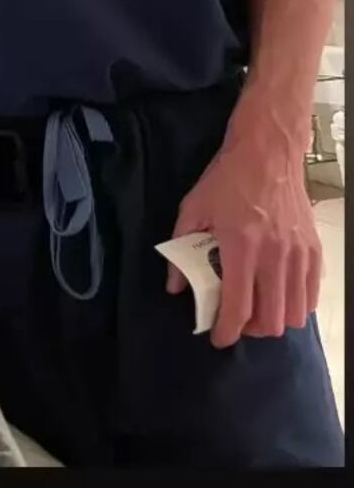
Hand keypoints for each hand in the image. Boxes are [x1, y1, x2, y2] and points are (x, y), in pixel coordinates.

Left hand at [165, 135, 321, 348]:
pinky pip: (310, 296)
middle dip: (249, 329)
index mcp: (241, 246)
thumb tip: (175, 285)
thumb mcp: (194, 207)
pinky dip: (294, 304)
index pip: (238, 308)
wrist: (268, 150)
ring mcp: (298, 254)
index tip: (218, 336)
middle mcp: (274, 255)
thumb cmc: (227, 178)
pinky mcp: (313, 249)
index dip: (226, 331)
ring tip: (257, 306)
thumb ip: (180, 248)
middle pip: (270, 321)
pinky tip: (278, 293)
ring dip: (273, 320)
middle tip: (236, 318)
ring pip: (293, 314)